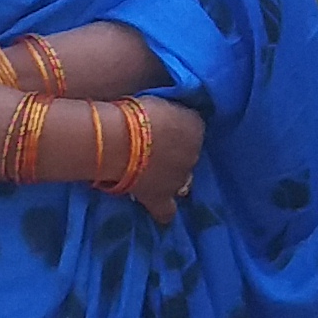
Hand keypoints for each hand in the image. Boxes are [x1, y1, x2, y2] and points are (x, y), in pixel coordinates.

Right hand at [118, 98, 206, 223]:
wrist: (121, 140)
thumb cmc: (135, 113)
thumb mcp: (162, 102)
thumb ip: (172, 115)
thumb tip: (167, 122)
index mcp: (196, 125)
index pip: (193, 128)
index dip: (177, 131)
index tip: (162, 130)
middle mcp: (195, 152)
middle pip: (188, 155)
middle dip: (175, 154)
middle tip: (153, 152)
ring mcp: (179, 177)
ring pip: (182, 180)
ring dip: (170, 178)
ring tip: (151, 175)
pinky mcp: (159, 197)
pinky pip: (166, 211)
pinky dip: (164, 212)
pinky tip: (162, 215)